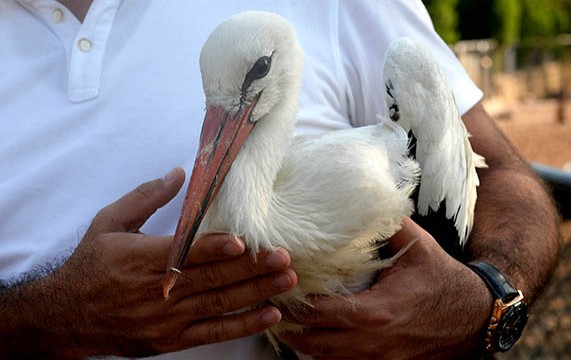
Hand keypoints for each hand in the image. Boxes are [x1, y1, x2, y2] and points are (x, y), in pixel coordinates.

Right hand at [1, 168, 296, 357]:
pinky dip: (243, 326)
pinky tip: (269, 315)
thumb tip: (179, 173)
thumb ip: (145, 198)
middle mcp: (157, 291)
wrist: (66, 317)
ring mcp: (166, 319)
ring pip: (219, 305)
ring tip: (286, 281)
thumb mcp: (108, 223)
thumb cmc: (91, 265)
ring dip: (256, 293)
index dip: (215, 248)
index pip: (185, 253)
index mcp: (141, 259)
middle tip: (283, 257)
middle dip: (251, 268)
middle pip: (211, 279)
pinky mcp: (172, 339)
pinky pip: (213, 333)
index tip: (243, 241)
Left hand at [280, 218, 491, 358]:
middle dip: (290, 328)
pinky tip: (320, 335)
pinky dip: (327, 352)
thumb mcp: (419, 247)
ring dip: (305, 342)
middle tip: (275, 306)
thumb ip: (390, 224)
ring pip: (325, 359)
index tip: (281, 287)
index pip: (319, 313)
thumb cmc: (443, 280)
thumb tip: (368, 198)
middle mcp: (372, 342)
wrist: (474, 317)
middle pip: (313, 344)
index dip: (295, 303)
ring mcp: (378, 358)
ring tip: (290, 322)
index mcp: (376, 312)